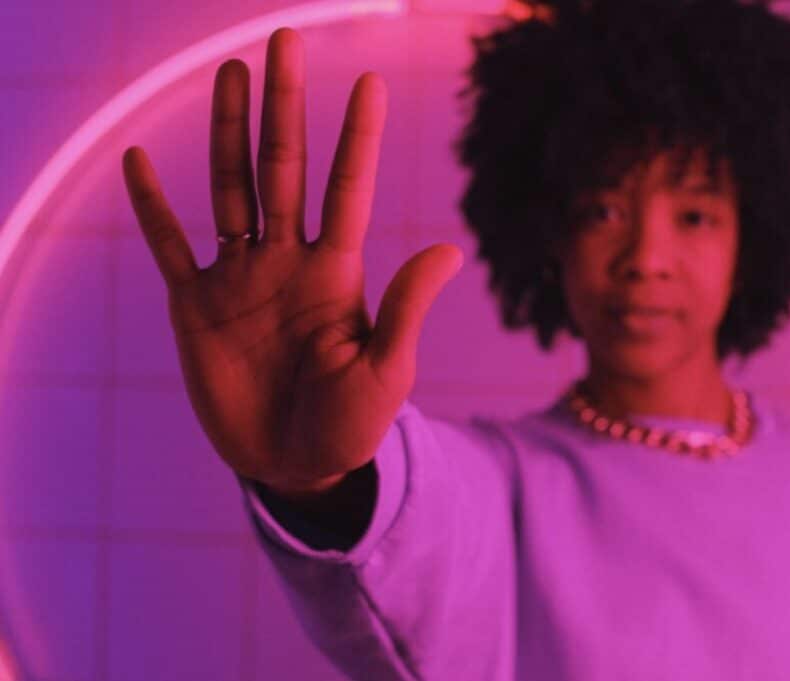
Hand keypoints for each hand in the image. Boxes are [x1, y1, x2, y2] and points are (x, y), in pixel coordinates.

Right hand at [121, 28, 462, 494]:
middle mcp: (288, 261)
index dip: (358, 138)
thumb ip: (406, 308)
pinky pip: (170, 245)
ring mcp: (240, 278)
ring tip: (233, 74)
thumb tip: (450, 247)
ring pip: (231, 189)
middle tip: (286, 42)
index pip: (347, 190)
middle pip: (284, 168)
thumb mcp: (386, 371)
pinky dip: (152, 207)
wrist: (298, 466)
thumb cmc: (352, 425)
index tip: (369, 82)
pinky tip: (139, 161)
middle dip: (286, 107)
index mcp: (337, 273)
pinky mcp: (196, 306)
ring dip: (229, 132)